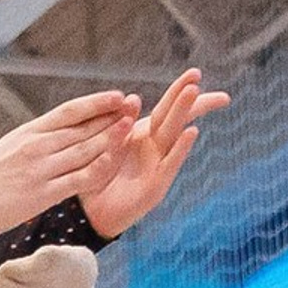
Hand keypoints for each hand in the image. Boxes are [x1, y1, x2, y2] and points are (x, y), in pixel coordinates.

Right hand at [0, 91, 138, 233]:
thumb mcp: (13, 144)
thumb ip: (41, 135)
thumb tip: (66, 125)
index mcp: (31, 132)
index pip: (69, 111)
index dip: (96, 102)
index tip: (118, 96)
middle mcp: (37, 147)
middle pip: (82, 128)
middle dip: (111, 117)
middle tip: (135, 106)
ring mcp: (41, 170)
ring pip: (83, 150)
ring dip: (110, 138)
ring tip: (130, 127)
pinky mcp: (43, 193)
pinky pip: (77, 179)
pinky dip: (97, 170)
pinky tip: (113, 163)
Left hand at [75, 70, 229, 239]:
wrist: (91, 215)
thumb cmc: (98, 179)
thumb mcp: (104, 147)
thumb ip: (117, 125)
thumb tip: (131, 98)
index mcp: (142, 135)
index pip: (165, 108)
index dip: (179, 90)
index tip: (196, 72)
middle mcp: (155, 148)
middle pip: (174, 116)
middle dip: (187, 96)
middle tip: (196, 75)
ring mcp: (158, 166)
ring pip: (173, 134)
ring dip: (183, 112)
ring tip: (194, 92)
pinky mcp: (156, 186)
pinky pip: (169, 164)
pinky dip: (180, 148)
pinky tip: (191, 132)